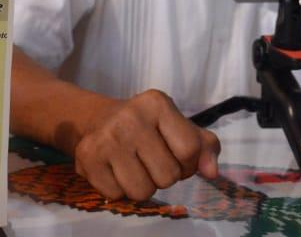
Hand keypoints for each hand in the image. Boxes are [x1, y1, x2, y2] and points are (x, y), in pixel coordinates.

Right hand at [72, 89, 220, 200]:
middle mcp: (130, 117)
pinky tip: (116, 170)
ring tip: (135, 167)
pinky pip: (118, 195)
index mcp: (157, 104)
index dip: (189, 163)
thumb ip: (204, 147)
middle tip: (152, 161)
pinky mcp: (87, 158)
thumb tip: (212, 172)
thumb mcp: (178, 126)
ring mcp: (106, 138)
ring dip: (143, 186)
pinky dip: (120, 189)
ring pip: (143, 192)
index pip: (190, 149)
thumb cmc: (146, 126)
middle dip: (164, 176)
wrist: (96, 120)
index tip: (177, 156)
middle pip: (168, 176)